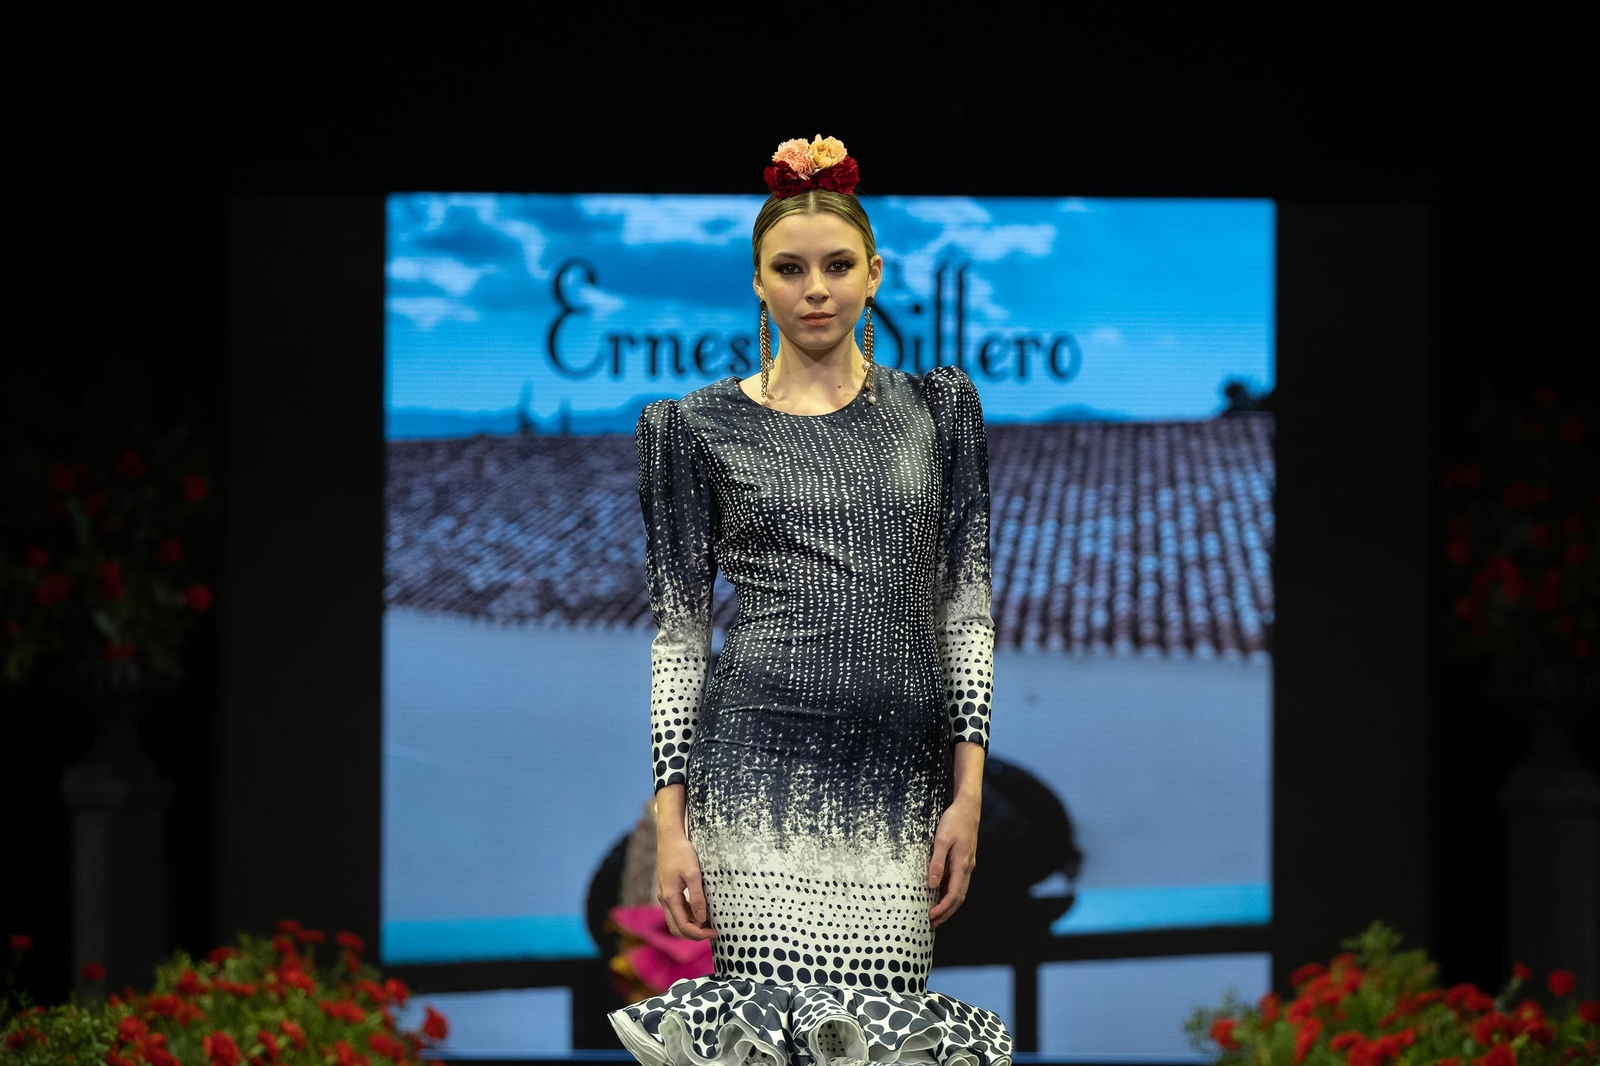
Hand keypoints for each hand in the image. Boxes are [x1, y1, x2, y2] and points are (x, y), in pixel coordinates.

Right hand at [657, 834, 716, 940]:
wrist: (669, 837)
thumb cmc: (682, 852)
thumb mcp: (694, 874)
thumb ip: (697, 897)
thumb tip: (702, 919)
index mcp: (670, 897)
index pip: (683, 926)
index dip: (699, 933)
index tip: (715, 932)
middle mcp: (664, 900)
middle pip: (677, 928)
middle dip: (694, 934)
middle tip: (713, 932)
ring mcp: (664, 896)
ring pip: (676, 920)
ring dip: (691, 926)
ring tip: (710, 923)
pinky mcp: (667, 891)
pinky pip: (677, 910)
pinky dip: (688, 916)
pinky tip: (701, 911)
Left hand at [927, 793, 979, 928]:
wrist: (968, 808)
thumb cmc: (954, 822)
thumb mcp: (942, 840)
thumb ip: (937, 862)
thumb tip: (932, 885)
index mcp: (962, 865)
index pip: (953, 895)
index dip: (942, 909)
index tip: (930, 917)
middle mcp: (967, 869)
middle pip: (958, 898)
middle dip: (946, 913)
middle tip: (931, 924)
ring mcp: (967, 865)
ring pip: (959, 892)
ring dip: (948, 905)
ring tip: (935, 916)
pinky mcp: (964, 861)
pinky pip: (958, 883)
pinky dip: (949, 894)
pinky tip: (940, 896)